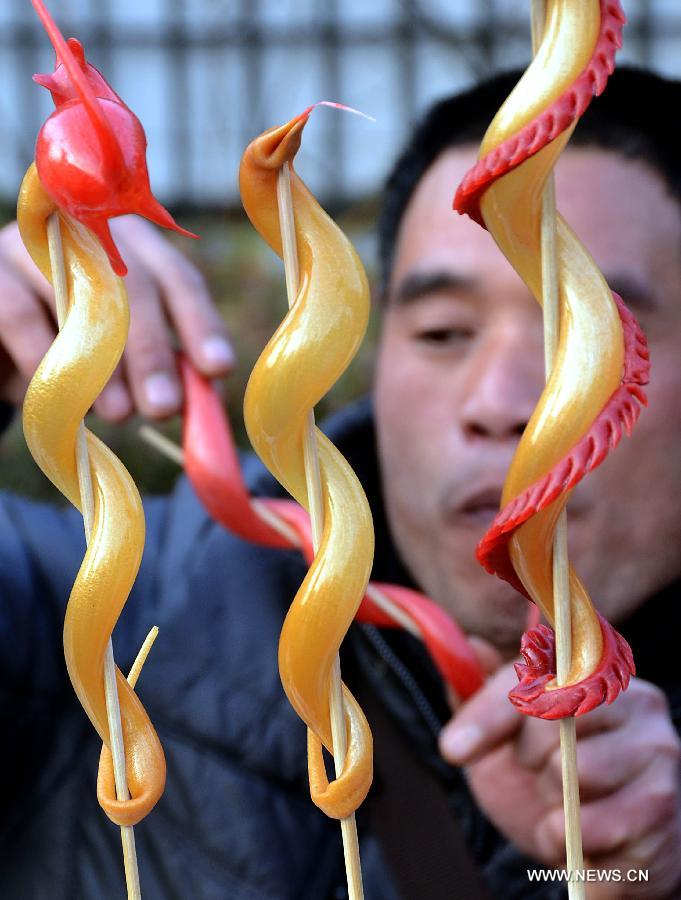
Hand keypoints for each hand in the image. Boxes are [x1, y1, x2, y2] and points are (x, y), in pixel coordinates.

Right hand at [0, 215, 233, 420]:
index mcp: (131, 244)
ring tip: (121, 414)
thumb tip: (205, 395)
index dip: (200, 324)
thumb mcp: (118, 351)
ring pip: (80, 300)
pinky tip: (64, 396)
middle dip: (154, 352)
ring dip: (104, 364)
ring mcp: (32, 244)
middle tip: (164, 407)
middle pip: (134, 286)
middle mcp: (86, 233)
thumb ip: (161, 363)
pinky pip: (21, 313)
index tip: (217, 369)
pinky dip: (47, 359)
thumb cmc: (68, 346)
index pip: (178, 278)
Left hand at [440, 655, 680, 897]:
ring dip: (552, 812)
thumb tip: (469, 645)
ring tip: (565, 812)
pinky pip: (591, 838)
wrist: (612, 850)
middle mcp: (642, 708)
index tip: (452, 749)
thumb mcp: (511, 735)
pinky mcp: (664, 820)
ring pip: (577, 785)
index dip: (489, 715)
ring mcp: (660, 762)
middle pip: (555, 735)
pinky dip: (569, 850)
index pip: (539, 681)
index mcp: (602, 673)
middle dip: (533, 768)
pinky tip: (584, 845)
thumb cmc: (555, 781)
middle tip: (545, 778)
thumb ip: (487, 692)